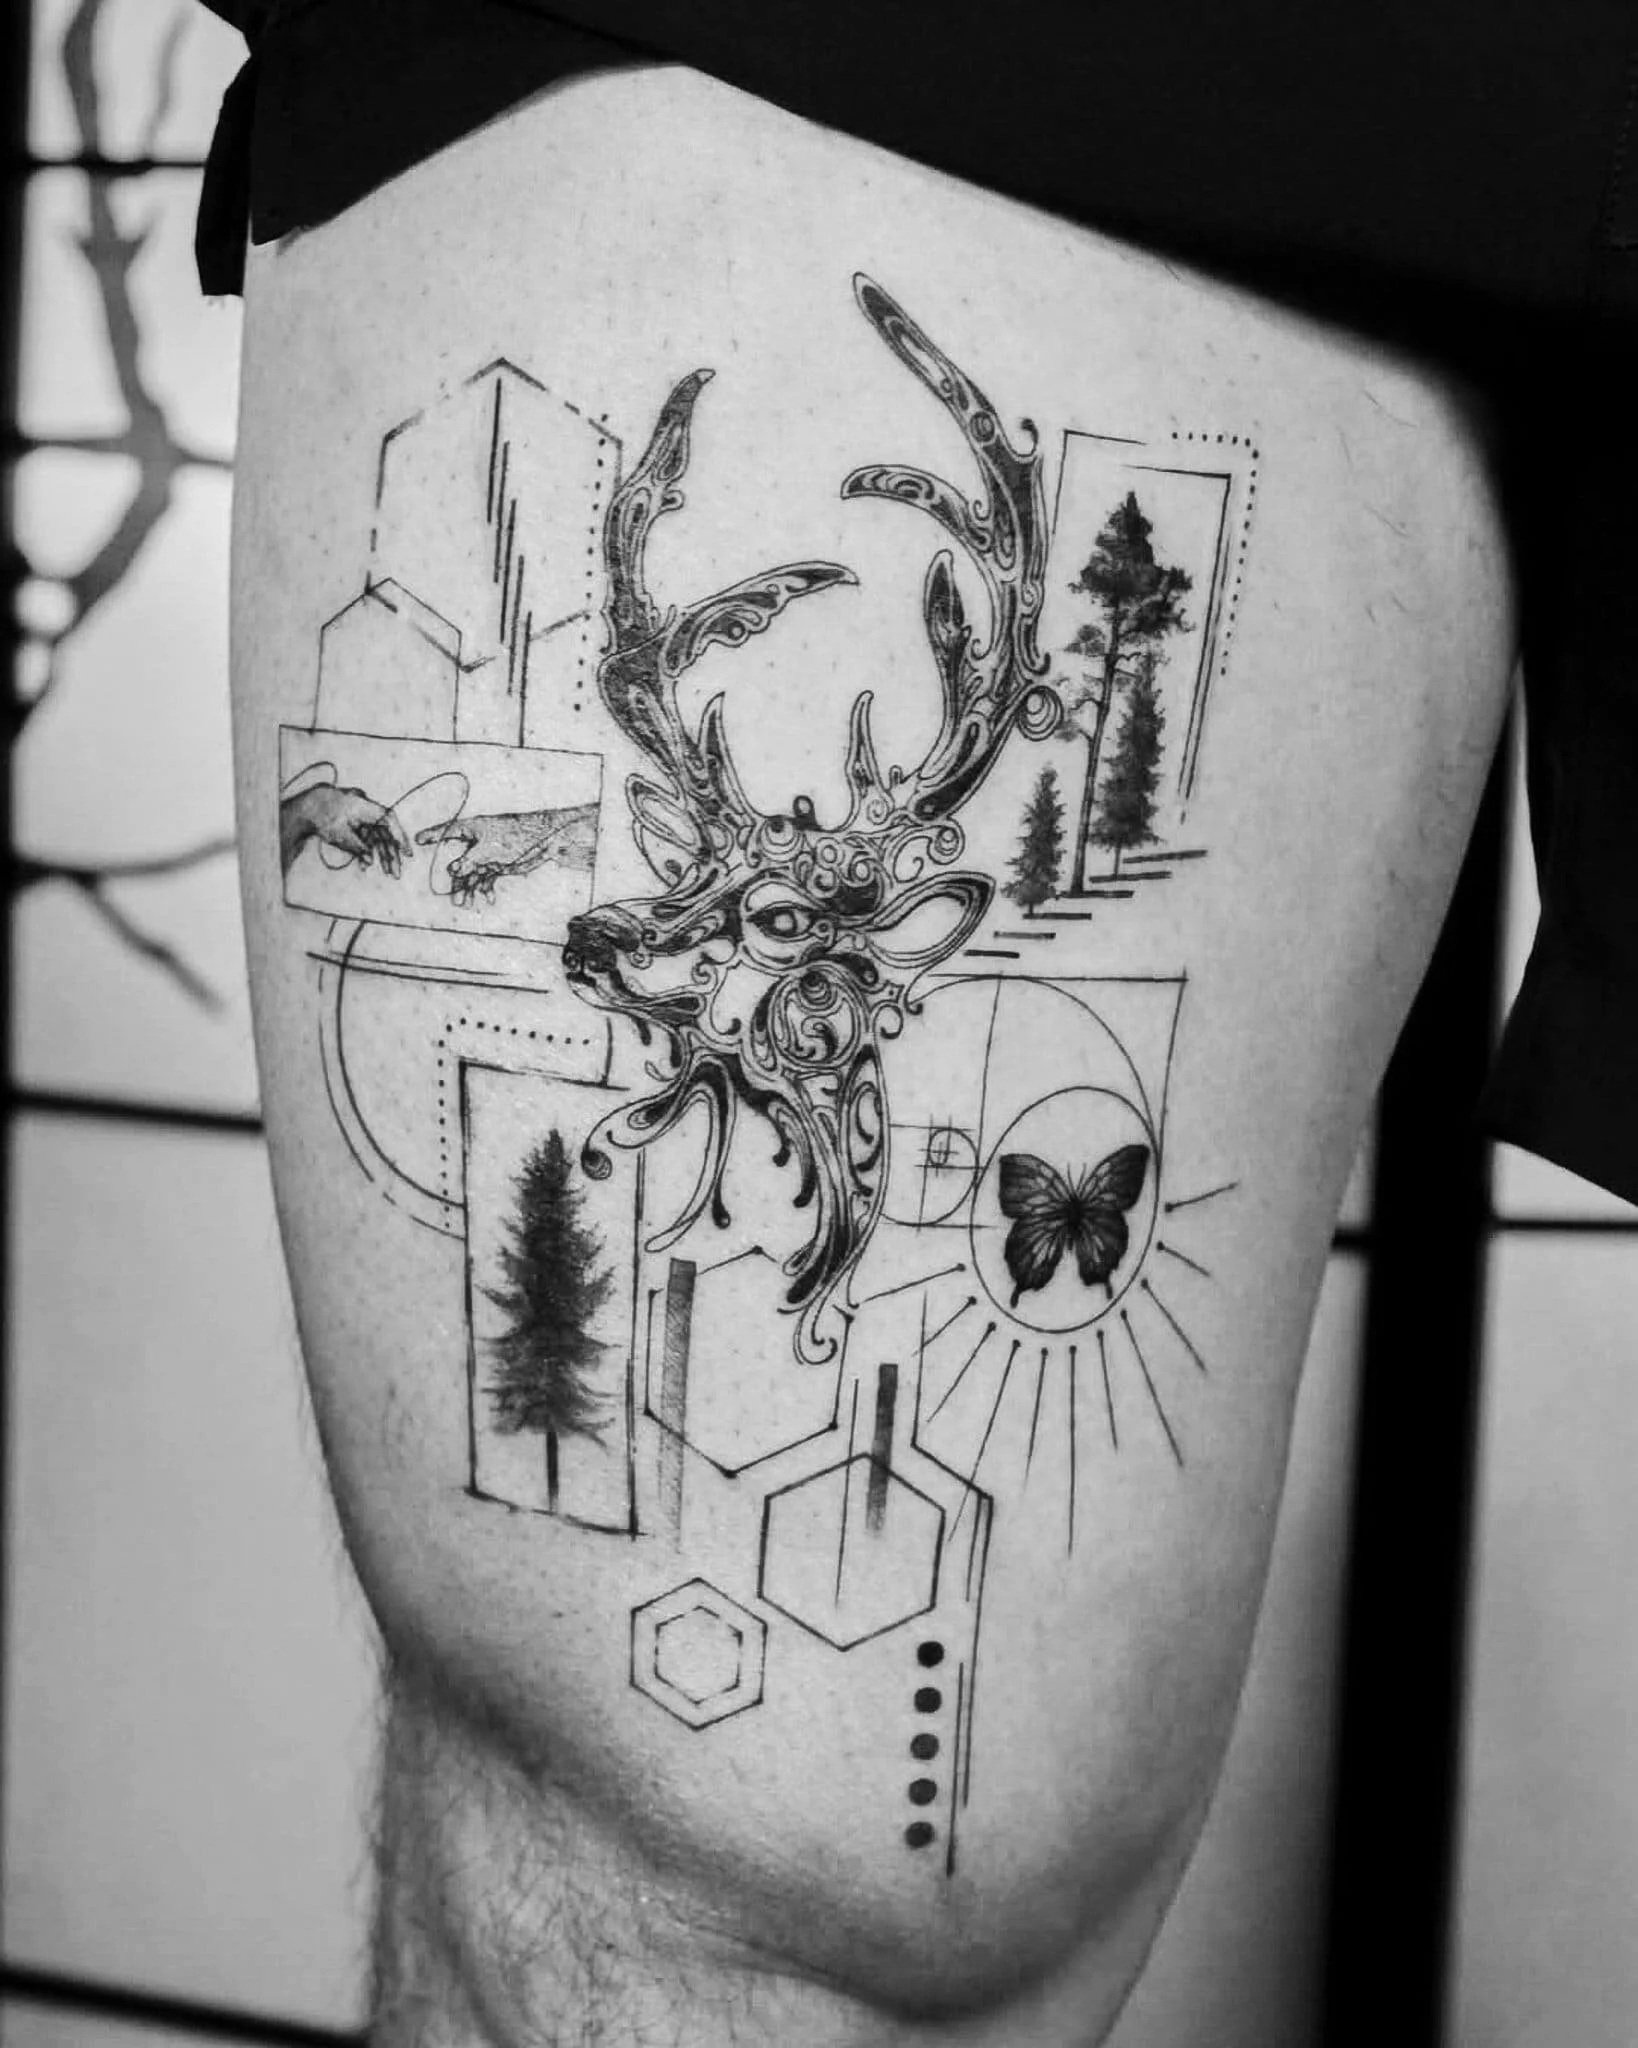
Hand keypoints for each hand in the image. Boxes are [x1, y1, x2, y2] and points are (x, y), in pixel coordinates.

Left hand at [281, 783, 411, 875]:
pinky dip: (367, 849)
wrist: (304, 808)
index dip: (400, 837)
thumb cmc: (322, 819)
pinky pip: (367, 836)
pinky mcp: (355, 821)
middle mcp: (366, 809)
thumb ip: (359, 848)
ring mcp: (361, 815)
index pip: (389, 821)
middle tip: (396, 873)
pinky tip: (366, 865)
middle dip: (391, 854)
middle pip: (385, 833)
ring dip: (381, 854)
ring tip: (386, 873)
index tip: (407, 853)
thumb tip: (370, 860)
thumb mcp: (341, 836)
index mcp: (365, 807)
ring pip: (377, 836)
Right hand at [416, 805, 595, 906]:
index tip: (416, 839)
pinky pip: (486, 879)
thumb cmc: (514, 836)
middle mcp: (475, 843)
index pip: (446, 832)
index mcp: (470, 830)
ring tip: (468, 906)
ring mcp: (486, 855)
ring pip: (472, 875)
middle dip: (457, 884)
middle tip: (456, 902)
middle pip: (459, 865)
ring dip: (470, 890)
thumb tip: (452, 872)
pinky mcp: (497, 864)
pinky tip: (488, 900)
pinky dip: (486, 889)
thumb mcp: (489, 850)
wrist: (542, 839)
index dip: (431, 836)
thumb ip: (470, 861)